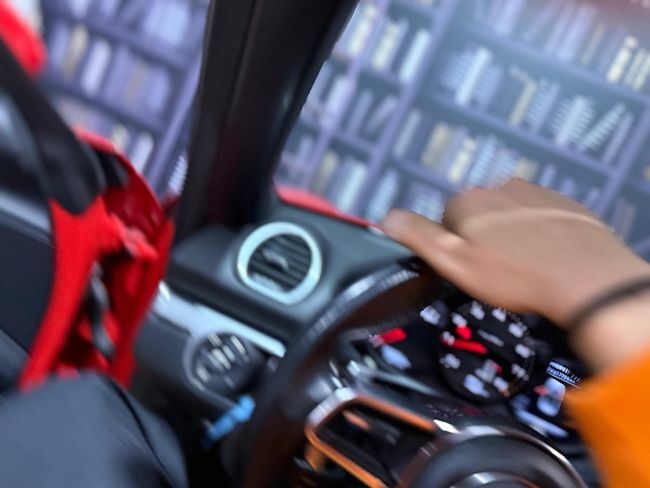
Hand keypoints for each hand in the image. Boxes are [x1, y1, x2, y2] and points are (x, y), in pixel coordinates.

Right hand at [383, 179, 649, 370]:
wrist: (586, 279)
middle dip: (482, 237)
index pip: (446, 220)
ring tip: (524, 265)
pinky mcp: (564, 203)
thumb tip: (387, 217)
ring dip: (511, 234)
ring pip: (509, 214)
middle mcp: (499, 187)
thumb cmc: (514, 275)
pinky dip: (539, 231)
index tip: (470, 268)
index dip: (455, 247)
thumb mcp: (454, 263)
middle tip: (497, 270)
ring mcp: (534, 192)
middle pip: (478, 214)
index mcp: (468, 202)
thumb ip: (418, 236)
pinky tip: (547, 255)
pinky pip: (540, 215)